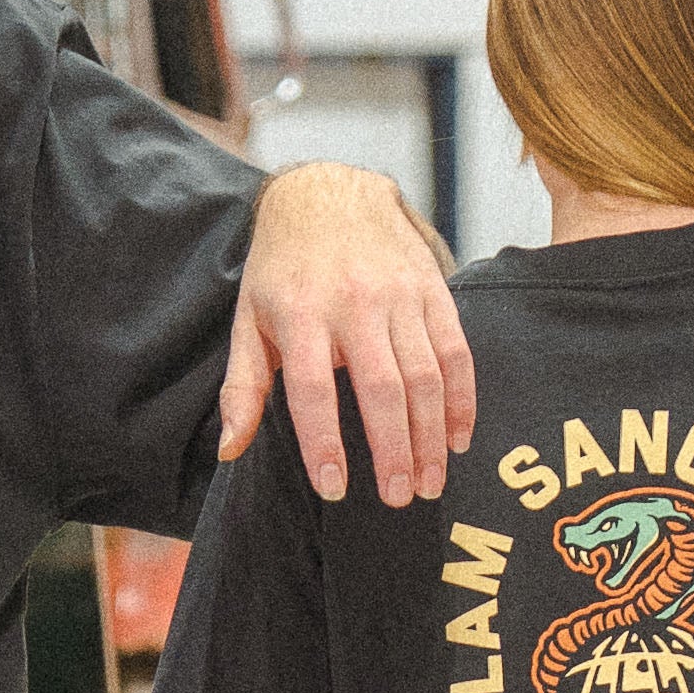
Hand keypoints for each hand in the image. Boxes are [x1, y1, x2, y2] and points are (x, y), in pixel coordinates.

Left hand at [220, 163, 476, 506]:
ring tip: (429, 483)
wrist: (331, 195)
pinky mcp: (433, 290)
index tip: (335, 488)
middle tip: (398, 497)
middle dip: (393, 450)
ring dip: (431, 436)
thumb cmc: (284, 268)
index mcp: (300, 313)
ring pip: (424, 376)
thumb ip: (242, 387)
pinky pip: (455, 352)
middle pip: (381, 388)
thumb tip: (230, 450)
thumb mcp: (249, 319)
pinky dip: (462, 399)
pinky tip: (459, 439)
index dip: (324, 442)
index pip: (313, 390)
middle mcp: (354, 303)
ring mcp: (399, 295)